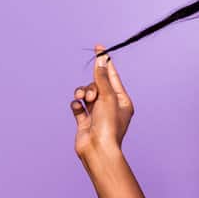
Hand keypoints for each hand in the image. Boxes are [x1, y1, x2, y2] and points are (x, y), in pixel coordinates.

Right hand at [71, 44, 134, 158]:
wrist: (97, 150)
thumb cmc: (108, 125)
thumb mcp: (107, 97)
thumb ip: (102, 77)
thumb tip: (102, 59)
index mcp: (122, 101)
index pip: (113, 77)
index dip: (105, 62)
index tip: (99, 47)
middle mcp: (110, 107)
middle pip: (96, 85)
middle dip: (91, 87)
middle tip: (92, 97)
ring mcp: (97, 114)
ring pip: (85, 94)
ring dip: (82, 94)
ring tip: (83, 101)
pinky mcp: (84, 121)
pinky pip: (78, 106)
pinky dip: (76, 105)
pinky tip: (78, 109)